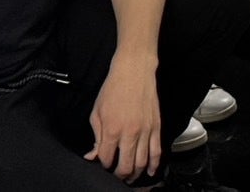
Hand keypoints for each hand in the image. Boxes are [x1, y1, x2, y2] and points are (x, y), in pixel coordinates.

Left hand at [85, 53, 160, 179]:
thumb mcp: (97, 112)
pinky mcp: (156, 126)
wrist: (134, 71)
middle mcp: (130, 133)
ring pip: (142, 162)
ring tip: (131, 177)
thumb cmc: (113, 89)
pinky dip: (154, 164)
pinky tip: (150, 171)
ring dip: (136, 173)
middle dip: (120, 175)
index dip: (104, 165)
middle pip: (126, 166)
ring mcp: (145, 130)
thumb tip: (92, 156)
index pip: (107, 159)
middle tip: (117, 175)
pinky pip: (157, 151)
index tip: (104, 163)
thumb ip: (96, 137)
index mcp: (111, 130)